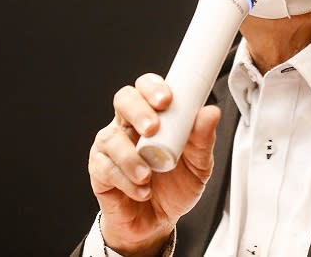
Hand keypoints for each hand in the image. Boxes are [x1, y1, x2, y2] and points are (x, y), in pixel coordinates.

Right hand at [88, 73, 221, 255]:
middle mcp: (129, 125)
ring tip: (148, 175)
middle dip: (138, 111)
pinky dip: (125, 180)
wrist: (158, 223)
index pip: (146, 86)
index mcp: (153, 115)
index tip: (167, 99)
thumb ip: (203, 139)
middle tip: (153, 128)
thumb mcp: (198, 165)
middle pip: (123, 99)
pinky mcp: (99, 171)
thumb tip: (211, 112)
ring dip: (131, 156)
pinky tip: (141, 190)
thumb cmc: (176, 187)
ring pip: (110, 137)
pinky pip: (105, 168)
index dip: (152, 87)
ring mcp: (111, 147)